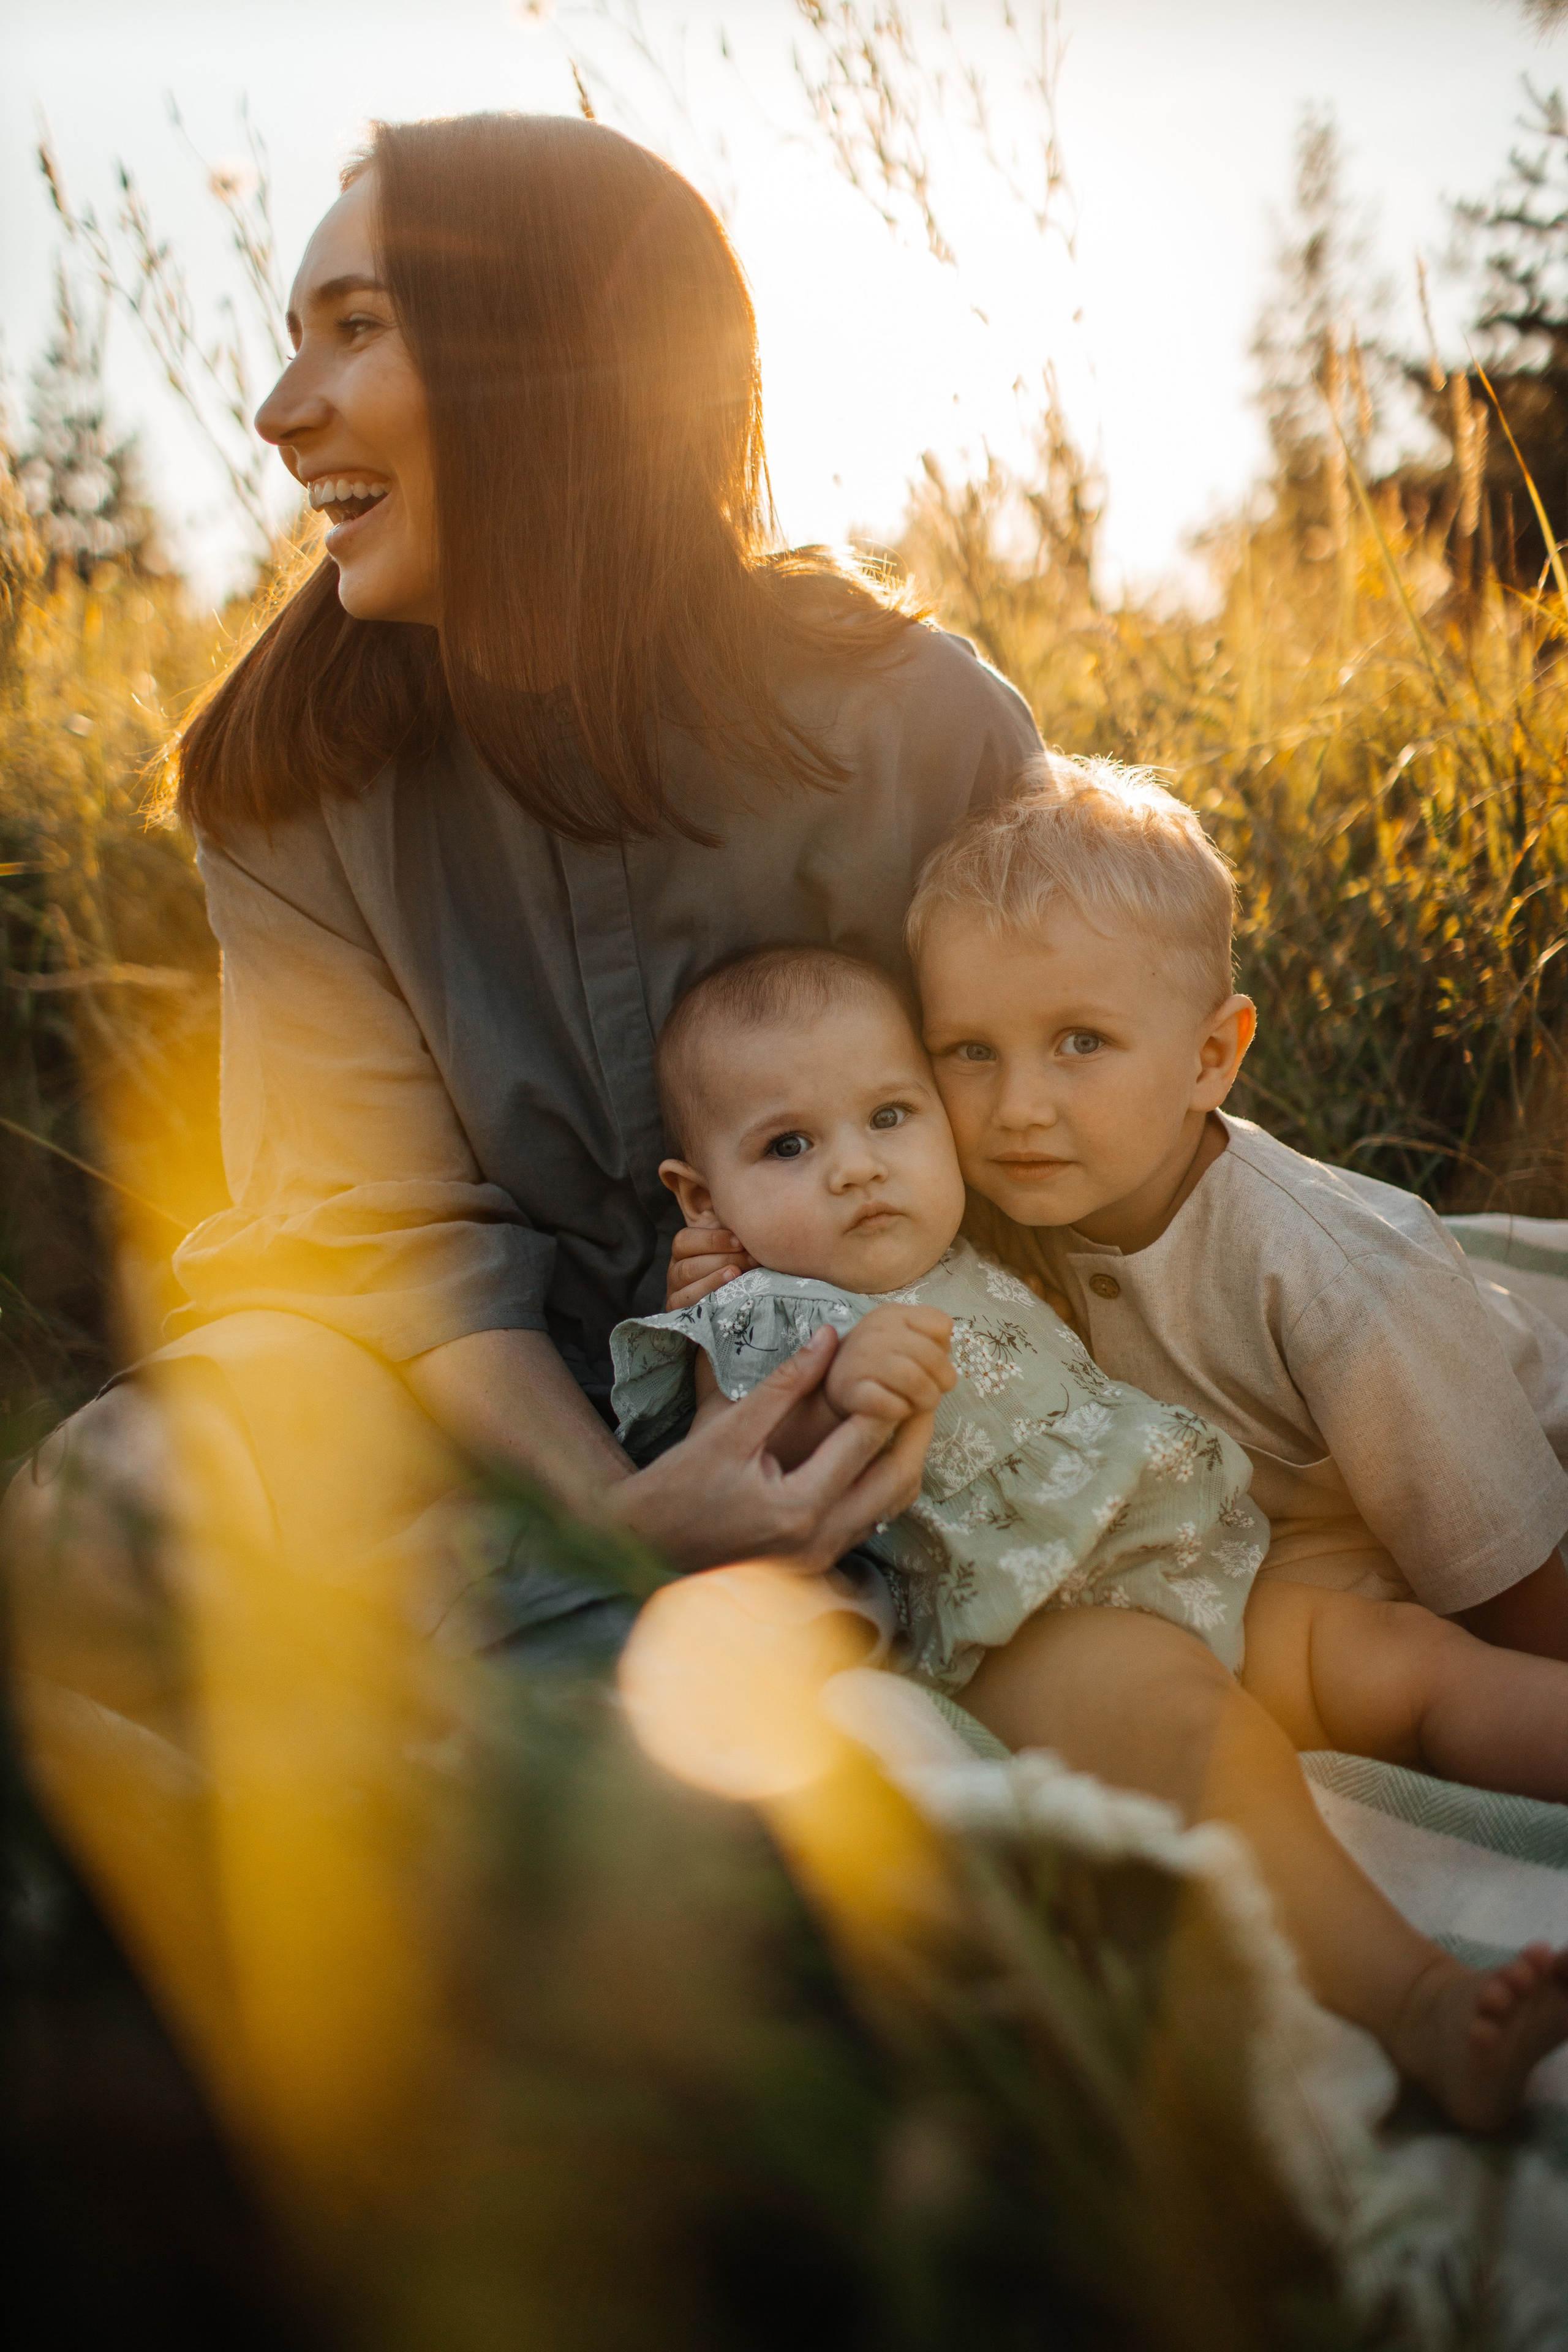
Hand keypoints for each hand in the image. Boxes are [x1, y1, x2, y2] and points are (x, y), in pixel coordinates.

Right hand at [605, 1325, 933, 1573]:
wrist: (644, 1547)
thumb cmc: (676, 1487)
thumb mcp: (727, 1429)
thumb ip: (782, 1384)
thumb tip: (827, 1337)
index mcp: (798, 1507)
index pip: (865, 1443)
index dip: (889, 1396)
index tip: (902, 1363)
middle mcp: (818, 1540)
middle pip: (896, 1481)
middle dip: (916, 1432)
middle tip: (927, 1389)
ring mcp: (820, 1558)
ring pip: (890, 1506)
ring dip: (903, 1460)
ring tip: (910, 1414)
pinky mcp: (816, 1563)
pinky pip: (868, 1521)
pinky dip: (881, 1485)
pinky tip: (877, 1450)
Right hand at [666, 1223, 758, 1311]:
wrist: (732, 1294)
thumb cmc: (735, 1259)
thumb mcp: (730, 1239)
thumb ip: (732, 1228)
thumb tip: (747, 1215)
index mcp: (683, 1249)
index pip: (685, 1241)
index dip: (712, 1240)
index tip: (740, 1241)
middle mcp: (675, 1270)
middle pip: (689, 1267)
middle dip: (722, 1262)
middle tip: (751, 1260)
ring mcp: (676, 1293)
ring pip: (687, 1288)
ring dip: (714, 1282)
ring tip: (737, 1275)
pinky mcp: (680, 1313)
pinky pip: (686, 1309)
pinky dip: (706, 1301)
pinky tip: (728, 1297)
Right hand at [823, 1304, 955, 1426]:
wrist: (837, 1380)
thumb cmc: (880, 1359)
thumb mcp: (901, 1335)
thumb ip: (928, 1336)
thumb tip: (947, 1350)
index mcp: (892, 1314)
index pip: (941, 1324)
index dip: (945, 1347)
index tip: (934, 1362)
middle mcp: (876, 1331)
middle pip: (933, 1356)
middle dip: (943, 1380)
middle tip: (936, 1391)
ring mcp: (862, 1360)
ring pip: (916, 1381)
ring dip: (927, 1399)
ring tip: (922, 1403)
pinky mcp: (853, 1391)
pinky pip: (891, 1405)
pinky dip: (902, 1411)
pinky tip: (900, 1410)